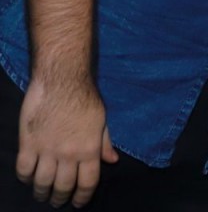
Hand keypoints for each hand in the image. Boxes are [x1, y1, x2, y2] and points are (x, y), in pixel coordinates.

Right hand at [16, 76, 118, 207]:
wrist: (62, 80)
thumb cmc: (85, 97)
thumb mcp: (101, 120)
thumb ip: (104, 143)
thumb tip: (112, 161)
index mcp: (89, 149)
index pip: (88, 183)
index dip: (83, 197)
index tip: (77, 203)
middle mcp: (68, 154)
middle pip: (63, 186)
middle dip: (60, 198)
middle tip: (57, 202)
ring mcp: (47, 150)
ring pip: (42, 182)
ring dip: (41, 192)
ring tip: (42, 195)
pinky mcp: (28, 143)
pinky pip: (24, 169)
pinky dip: (25, 178)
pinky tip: (28, 178)